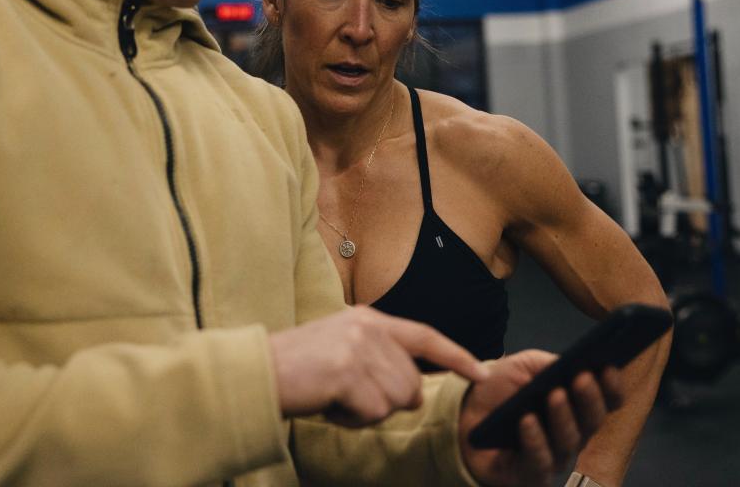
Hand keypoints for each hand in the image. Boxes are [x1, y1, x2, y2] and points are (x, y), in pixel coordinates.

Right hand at [269, 305, 489, 426]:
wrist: (257, 372)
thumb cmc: (297, 369)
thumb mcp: (343, 350)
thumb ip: (380, 361)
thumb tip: (414, 393)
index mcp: (369, 319)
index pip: (425, 336)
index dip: (457, 356)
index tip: (482, 371)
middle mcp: (369, 328)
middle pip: (411, 382)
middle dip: (386, 400)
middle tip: (346, 394)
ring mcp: (359, 348)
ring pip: (395, 400)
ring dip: (367, 412)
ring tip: (334, 397)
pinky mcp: (349, 371)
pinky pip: (372, 413)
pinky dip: (351, 419)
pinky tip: (328, 404)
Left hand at [459, 350, 622, 486]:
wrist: (465, 413)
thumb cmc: (501, 388)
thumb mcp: (525, 366)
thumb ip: (549, 363)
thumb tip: (573, 362)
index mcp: (578, 407)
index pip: (606, 401)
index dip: (611, 386)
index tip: (609, 366)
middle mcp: (573, 434)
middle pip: (593, 422)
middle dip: (589, 398)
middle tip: (582, 377)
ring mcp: (554, 458)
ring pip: (570, 441)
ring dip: (563, 416)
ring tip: (555, 394)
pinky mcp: (532, 477)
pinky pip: (539, 462)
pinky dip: (535, 440)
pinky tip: (527, 420)